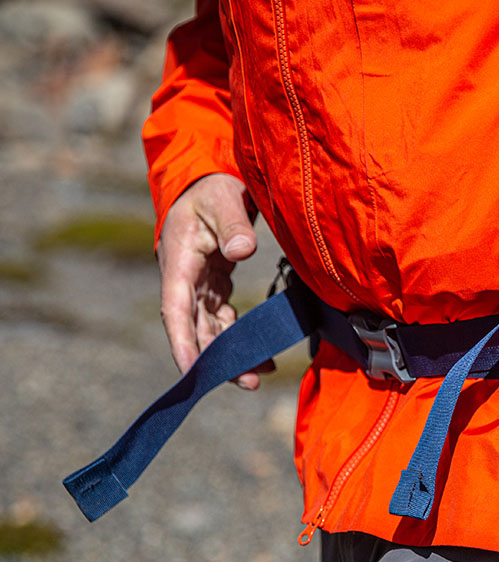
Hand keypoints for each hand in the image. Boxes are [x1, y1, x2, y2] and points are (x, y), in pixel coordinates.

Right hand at [157, 172, 268, 389]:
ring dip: (229, 352)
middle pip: (194, 329)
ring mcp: (196, 285)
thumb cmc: (211, 187)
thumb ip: (233, 225)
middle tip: (248, 382)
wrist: (205, 179)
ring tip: (258, 375)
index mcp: (179, 261)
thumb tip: (243, 251)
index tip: (195, 374)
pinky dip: (237, 336)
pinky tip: (260, 352)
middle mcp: (183, 279)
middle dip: (216, 359)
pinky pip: (221, 318)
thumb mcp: (222, 199)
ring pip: (208, 328)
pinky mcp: (211, 285)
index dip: (184, 345)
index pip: (176, 311)